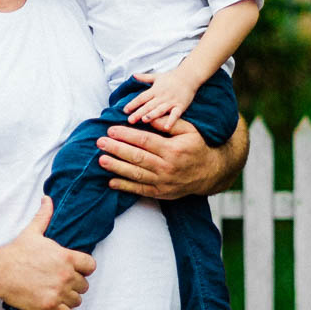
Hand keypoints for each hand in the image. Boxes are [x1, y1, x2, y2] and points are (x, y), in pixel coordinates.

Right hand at [0, 197, 95, 309]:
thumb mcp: (33, 232)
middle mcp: (66, 276)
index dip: (84, 268)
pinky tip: (53, 305)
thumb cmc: (17, 252)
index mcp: (66, 257)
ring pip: (77, 300)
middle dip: (75, 285)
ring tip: (57, 294)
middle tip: (62, 283)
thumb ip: (44, 216)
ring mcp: (58, 292)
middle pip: (84, 285)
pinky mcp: (49, 307)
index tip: (75, 269)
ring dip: (69, 299)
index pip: (91, 266)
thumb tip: (47, 199)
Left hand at [95, 118, 219, 199]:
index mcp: (173, 149)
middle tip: (100, 142)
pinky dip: (125, 187)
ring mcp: (164, 182)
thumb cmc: (197, 147)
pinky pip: (140, 190)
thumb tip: (149, 117)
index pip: (145, 141)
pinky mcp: (161, 193)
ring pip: (136, 174)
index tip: (111, 130)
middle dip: (116, 149)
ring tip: (101, 160)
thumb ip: (168, 123)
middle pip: (137, 157)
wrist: (210, 173)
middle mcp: (167, 167)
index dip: (126, 135)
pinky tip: (111, 182)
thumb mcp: (189, 130)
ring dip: (117, 167)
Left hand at [123, 69, 198, 130]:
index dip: (133, 103)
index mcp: (155, 90)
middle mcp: (162, 96)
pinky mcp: (180, 106)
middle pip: (149, 105)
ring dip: (152, 115)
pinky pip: (175, 114)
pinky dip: (171, 121)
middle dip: (139, 112)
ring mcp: (171, 101)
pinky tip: (166, 128)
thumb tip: (133, 75)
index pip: (142, 97)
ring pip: (160, 109)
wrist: (189, 76)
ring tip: (144, 120)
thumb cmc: (171, 78)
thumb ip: (144, 78)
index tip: (124, 110)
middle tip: (130, 120)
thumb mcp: (156, 76)